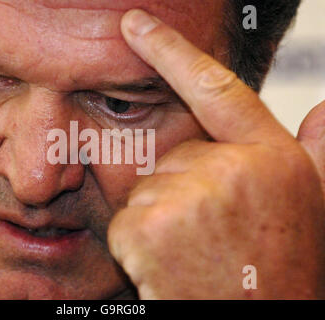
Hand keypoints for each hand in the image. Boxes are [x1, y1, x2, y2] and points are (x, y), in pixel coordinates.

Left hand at [107, 9, 324, 298]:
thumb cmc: (280, 271)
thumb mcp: (312, 206)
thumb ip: (321, 155)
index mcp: (272, 158)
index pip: (214, 87)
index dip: (169, 49)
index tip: (134, 24)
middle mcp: (235, 170)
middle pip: (173, 156)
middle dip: (180, 191)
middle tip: (209, 235)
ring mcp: (192, 197)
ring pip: (146, 191)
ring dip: (161, 221)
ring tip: (195, 254)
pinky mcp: (151, 228)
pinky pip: (125, 223)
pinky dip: (137, 247)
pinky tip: (169, 268)